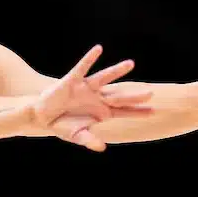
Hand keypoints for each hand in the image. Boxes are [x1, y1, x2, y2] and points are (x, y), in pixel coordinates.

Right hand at [33, 45, 152, 150]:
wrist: (43, 116)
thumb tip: (101, 147)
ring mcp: (86, 88)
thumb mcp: (76, 135)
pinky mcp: (73, 80)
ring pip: (105, 78)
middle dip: (134, 96)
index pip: (124, 112)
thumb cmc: (62, 125)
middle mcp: (97, 98)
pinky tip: (99, 49)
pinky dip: (90, 58)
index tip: (154, 111)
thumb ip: (89, 140)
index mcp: (101, 111)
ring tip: (131, 64)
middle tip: (151, 93)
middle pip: (119, 96)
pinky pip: (83, 67)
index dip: (138, 112)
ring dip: (117, 71)